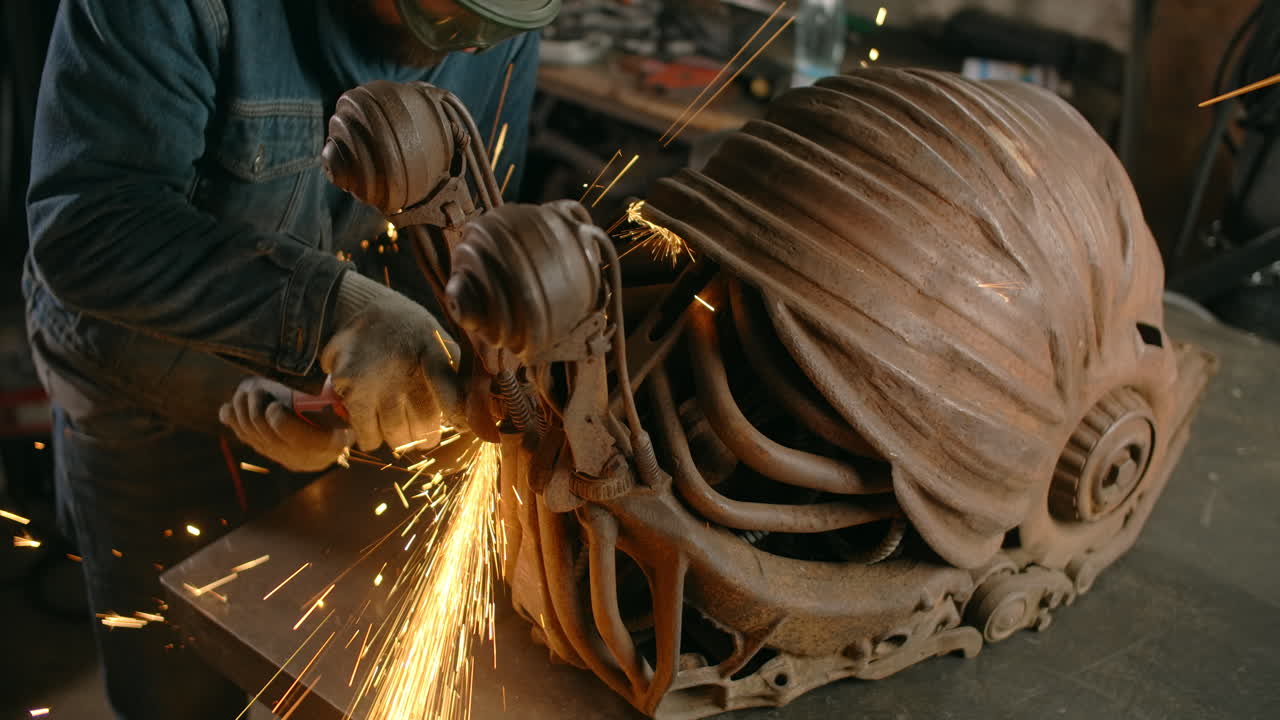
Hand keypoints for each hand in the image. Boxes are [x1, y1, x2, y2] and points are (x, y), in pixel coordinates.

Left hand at [219, 377, 352, 472]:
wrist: (338, 429)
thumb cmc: (342, 406)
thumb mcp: (344, 400)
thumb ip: (335, 389)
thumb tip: (326, 373)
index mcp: (331, 443)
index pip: (301, 441)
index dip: (282, 426)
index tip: (273, 406)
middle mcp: (307, 458)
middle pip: (271, 439)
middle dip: (256, 413)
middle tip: (253, 390)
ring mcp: (286, 457)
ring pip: (256, 439)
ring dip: (243, 415)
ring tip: (243, 393)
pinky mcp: (271, 452)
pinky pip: (248, 439)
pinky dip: (235, 423)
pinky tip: (227, 409)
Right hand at [321, 272, 460, 451]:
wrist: (362, 309)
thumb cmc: (410, 334)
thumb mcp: (440, 343)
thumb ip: (460, 377)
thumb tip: (483, 418)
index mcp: (432, 350)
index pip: (449, 390)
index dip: (457, 414)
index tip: (463, 427)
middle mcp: (404, 364)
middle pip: (424, 426)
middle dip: (425, 435)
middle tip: (422, 431)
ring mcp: (374, 378)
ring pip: (396, 437)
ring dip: (399, 438)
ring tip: (397, 424)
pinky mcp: (349, 389)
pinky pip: (367, 436)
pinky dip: (371, 438)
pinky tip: (374, 426)